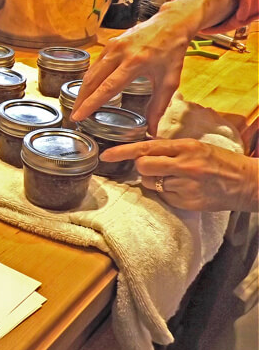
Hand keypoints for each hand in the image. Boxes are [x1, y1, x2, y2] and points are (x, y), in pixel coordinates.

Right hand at [71, 0, 237, 134]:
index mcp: (135, 63)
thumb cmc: (172, 53)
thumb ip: (158, 106)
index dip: (91, 103)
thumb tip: (151, 131)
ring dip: (83, 90)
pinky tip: (88, 89)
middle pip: (93, 80)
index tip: (78, 116)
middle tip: (74, 116)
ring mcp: (113, 46)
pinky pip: (96, 64)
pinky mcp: (110, 43)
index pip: (107, 87)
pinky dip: (90, 78)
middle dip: (81, 100)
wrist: (171, 22)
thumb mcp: (170, 81)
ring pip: (91, 72)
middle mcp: (120, 53)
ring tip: (78, 105)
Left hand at [100, 139, 258, 211]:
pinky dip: (167, 193)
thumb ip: (169, 149)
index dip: (122, 152)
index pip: (146, 148)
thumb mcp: (196, 147)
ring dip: (155, 181)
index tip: (106, 155)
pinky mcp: (186, 202)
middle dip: (141, 167)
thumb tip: (142, 152)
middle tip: (153, 168)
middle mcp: (184, 165)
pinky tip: (183, 189)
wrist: (247, 183)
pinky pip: (163, 197)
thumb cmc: (220, 162)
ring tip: (175, 178)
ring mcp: (185, 185)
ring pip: (151, 183)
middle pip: (142, 167)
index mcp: (186, 147)